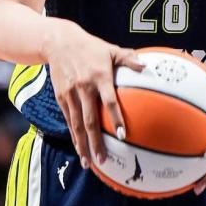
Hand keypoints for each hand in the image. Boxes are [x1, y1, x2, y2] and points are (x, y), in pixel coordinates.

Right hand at [46, 22, 144, 168]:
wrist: (59, 42)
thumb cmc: (91, 47)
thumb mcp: (111, 49)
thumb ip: (128, 58)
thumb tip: (146, 66)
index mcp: (99, 76)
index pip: (109, 100)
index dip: (116, 117)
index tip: (123, 134)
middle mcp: (83, 87)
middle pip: (90, 119)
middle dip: (96, 142)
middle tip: (103, 160)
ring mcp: (70, 93)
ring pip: (76, 124)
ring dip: (82, 144)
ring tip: (89, 162)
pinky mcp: (61, 97)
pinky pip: (69, 119)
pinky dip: (73, 135)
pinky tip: (79, 147)